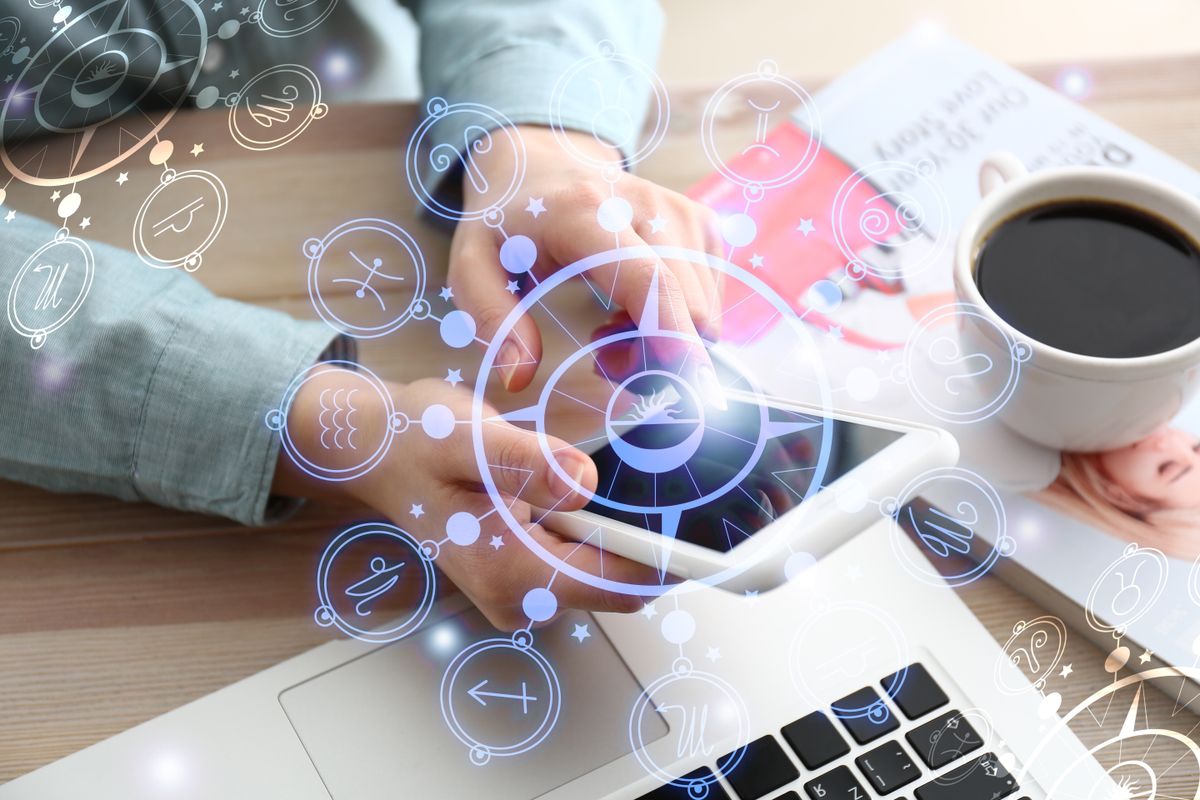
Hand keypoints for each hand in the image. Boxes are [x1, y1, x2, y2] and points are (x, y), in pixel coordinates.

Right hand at [273, 368, 653, 629]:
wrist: (370, 450)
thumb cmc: (412, 440)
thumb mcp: (467, 437)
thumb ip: (527, 463)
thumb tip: (584, 481)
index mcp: (510, 571)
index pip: (621, 584)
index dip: (671, 556)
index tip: (710, 519)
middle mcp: (517, 595)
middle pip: (622, 585)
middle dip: (655, 542)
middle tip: (682, 482)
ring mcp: (519, 589)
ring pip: (606, 574)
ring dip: (628, 534)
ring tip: (642, 480)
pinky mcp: (521, 572)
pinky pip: (584, 562)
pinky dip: (601, 531)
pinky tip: (600, 491)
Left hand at [447, 125, 724, 392]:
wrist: (543, 163)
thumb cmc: (508, 222)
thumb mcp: (473, 265)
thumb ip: (492, 318)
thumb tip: (518, 377)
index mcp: (586, 213)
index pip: (645, 278)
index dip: (670, 332)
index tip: (686, 383)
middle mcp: (647, 205)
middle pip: (682, 306)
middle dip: (653, 357)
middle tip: (603, 357)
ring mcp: (682, 211)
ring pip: (702, 310)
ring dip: (665, 340)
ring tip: (612, 327)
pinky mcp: (702, 223)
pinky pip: (709, 299)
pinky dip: (679, 319)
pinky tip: (635, 308)